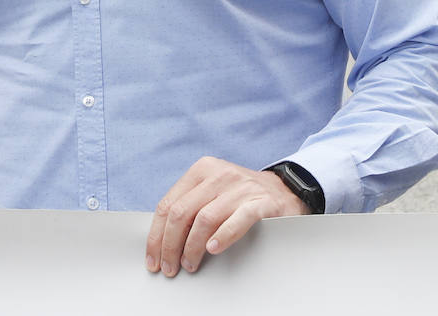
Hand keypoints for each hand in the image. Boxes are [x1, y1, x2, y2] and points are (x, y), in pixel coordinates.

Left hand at [145, 156, 307, 277]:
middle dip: (170, 246)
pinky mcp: (261, 202)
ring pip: (204, 218)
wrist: (285, 190)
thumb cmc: (240, 197)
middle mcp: (219, 174)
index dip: (156, 236)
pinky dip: (223, 236)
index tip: (153, 259)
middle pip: (182, 213)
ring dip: (192, 247)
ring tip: (190, 264)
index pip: (168, 204)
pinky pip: (238, 219)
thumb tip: (161, 240)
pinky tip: (213, 249)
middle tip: (170, 268)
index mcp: (201, 170)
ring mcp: (240, 187)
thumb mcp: (211, 192)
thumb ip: (189, 207)